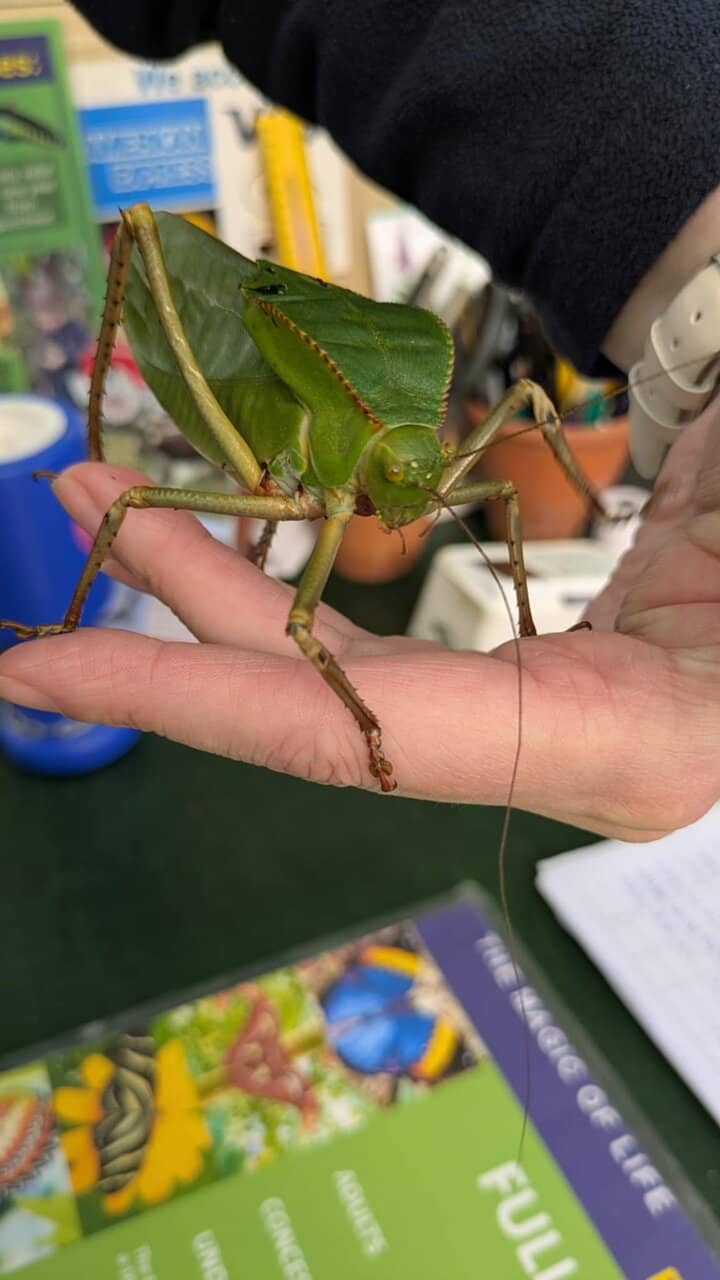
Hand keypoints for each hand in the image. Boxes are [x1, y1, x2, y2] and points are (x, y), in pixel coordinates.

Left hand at [1, 414, 719, 842]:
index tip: (48, 664)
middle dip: (176, 620)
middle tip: (68, 506)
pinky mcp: (527, 670)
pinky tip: (234, 535)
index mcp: (625, 747)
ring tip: (116, 496)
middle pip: (324, 704)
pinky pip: (380, 643)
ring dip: (221, 584)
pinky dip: (293, 589)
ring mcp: (539, 713)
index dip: (199, 698)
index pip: (362, 737)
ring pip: (342, 668)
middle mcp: (562, 751)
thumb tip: (549, 695)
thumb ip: (658, 630)